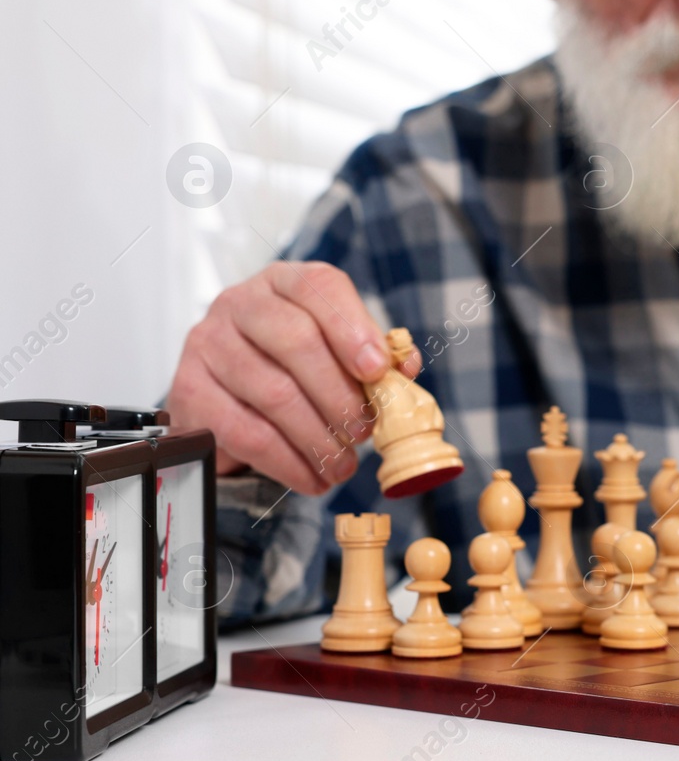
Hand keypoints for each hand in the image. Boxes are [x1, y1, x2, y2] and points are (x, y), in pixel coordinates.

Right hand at [165, 261, 418, 493]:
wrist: (225, 400)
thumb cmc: (293, 369)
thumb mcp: (336, 353)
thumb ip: (375, 358)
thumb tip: (406, 368)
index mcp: (285, 282)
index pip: (319, 286)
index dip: (353, 328)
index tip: (378, 370)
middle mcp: (241, 303)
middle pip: (297, 341)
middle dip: (340, 395)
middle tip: (364, 432)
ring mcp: (208, 343)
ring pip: (275, 393)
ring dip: (319, 437)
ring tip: (343, 465)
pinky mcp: (189, 389)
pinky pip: (246, 433)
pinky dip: (288, 463)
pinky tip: (312, 477)